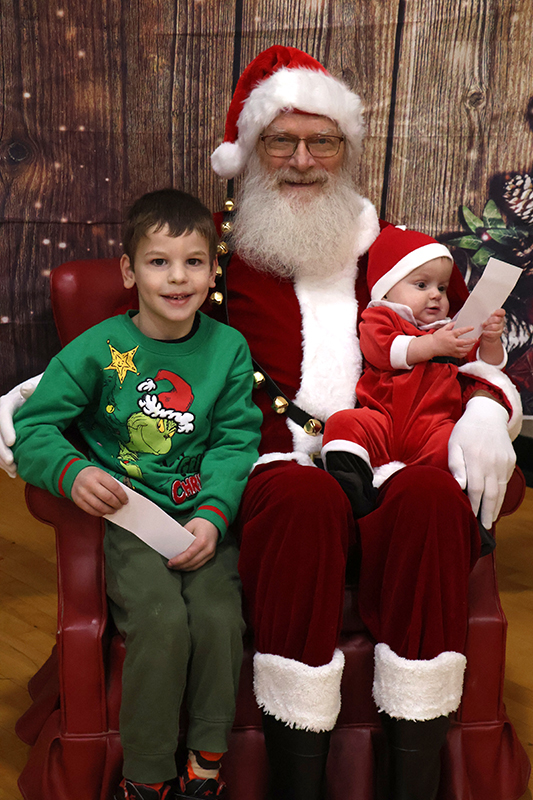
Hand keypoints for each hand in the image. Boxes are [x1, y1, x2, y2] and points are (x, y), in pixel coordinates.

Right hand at [0, 374, 42, 476]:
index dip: (6, 429)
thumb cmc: (38, 395)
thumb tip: (26, 389)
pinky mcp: (2, 438)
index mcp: (6, 404)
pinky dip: (4, 463)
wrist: (33, 401)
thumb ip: (32, 390)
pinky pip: (0, 451)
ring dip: (2, 460)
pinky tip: (13, 472)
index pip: (3, 415)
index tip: (12, 442)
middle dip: (1, 450)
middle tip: (12, 461)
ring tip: (14, 470)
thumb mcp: (37, 390)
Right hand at [71, 466, 128, 515]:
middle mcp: (89, 484)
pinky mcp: (78, 501)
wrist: (74, 475)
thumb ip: (111, 483)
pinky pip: (91, 510)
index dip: (122, 496)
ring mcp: (83, 493)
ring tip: (113, 510)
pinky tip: (104, 512)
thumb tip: (122, 497)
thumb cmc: (93, 475)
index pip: (114, 487)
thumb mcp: (102, 473)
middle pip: (108, 498)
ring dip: (109, 510)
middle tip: (120, 506)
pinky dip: (100, 513)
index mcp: (98, 475)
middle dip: (117, 504)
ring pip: (99, 506)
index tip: (125, 500)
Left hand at [167, 517, 218, 571]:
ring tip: (175, 567)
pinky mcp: (211, 555)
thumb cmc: (201, 523)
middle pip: (192, 562)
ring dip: (184, 568)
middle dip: (180, 566)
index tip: (170, 563)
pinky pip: (200, 565)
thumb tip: (172, 546)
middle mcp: (207, 549)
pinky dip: (191, 567)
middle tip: (170, 566)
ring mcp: (210, 553)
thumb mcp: (190, 526)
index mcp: (202, 541)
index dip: (179, 561)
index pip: (189, 555)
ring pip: (196, 566)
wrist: (213, 522)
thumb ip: (182, 536)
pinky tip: (184, 566)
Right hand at [432, 322, 476, 357]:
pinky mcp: (452, 354)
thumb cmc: (436, 337)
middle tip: (476, 339)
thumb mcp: (443, 329)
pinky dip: (465, 353)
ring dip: (470, 347)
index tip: (472, 327)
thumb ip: (450, 325)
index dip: (467, 329)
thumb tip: (457, 322)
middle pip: (465, 342)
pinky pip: (461, 355)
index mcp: (450, 335)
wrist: (431, 346)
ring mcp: (453, 349)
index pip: (460, 331)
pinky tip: (466, 350)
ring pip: (464, 350)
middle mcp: (452, 343)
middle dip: (472, 340)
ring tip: (473, 344)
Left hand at [448, 395, 515, 527]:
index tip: (471, 518)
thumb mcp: (454, 444)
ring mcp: (504, 462)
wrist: (488, 415)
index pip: (476, 489)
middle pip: (491, 494)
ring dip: (496, 506)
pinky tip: (495, 502)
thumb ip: (456, 465)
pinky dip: (501, 493)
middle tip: (484, 527)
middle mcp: (492, 462)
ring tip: (490, 519)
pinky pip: (505, 481)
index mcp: (476, 459)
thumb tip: (458, 485)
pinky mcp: (510, 461)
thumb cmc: (466, 431)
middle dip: (488, 512)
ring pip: (501, 490)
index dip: (474, 505)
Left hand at [480, 309, 504, 342]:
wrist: (487, 335)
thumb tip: (479, 312)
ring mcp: (500, 328)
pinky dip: (487, 333)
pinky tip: (484, 332)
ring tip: (483, 328)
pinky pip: (492, 333)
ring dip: (487, 327)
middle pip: (497, 319)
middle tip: (483, 323)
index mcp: (499, 315)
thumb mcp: (486, 319)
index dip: (498, 312)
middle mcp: (501, 321)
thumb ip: (486, 315)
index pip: (501, 312)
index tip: (492, 313)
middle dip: (489, 321)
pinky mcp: (497, 334)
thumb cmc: (485, 324)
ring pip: (494, 326)